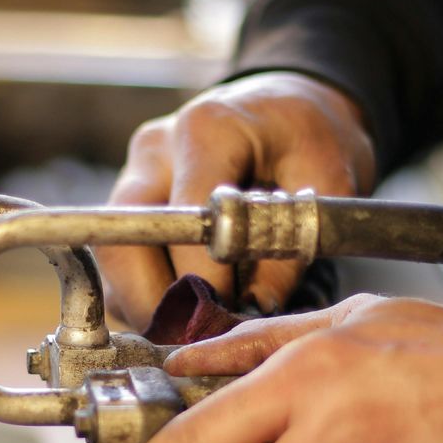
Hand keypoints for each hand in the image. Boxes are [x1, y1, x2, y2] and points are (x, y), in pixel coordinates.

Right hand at [98, 72, 375, 327]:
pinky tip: (188, 310)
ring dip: (149, 305)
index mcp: (207, 130)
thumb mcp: (328, 180)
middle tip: (201, 339)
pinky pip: (122, 264)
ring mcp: (135, 174)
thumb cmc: (310, 135)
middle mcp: (155, 151)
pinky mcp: (131, 202)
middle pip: (123, 244)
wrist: (289, 104)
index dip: (204, 280)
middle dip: (158, 305)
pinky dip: (148, 295)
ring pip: (114, 261)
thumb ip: (293, 243)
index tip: (233, 313)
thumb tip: (255, 307)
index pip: (183, 222)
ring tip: (199, 328)